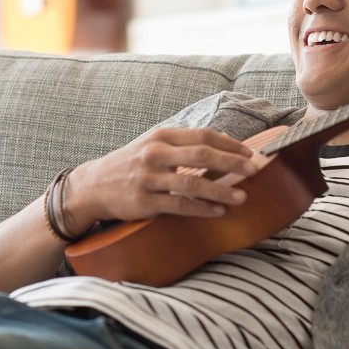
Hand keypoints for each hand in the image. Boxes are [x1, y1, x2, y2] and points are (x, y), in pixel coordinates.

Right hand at [64, 127, 259, 229]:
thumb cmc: (131, 165)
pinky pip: (180, 205)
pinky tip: (218, 212)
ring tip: (243, 197)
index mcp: (161, 136)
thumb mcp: (153, 147)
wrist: (93, 186)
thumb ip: (182, 146)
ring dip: (222, 190)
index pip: (203, 136)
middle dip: (233, 163)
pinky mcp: (144, 201)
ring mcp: (149, 178)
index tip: (251, 153)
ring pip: (193, 182)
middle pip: (202, 154)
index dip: (229, 144)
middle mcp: (155, 153)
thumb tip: (222, 149)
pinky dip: (202, 209)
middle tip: (255, 170)